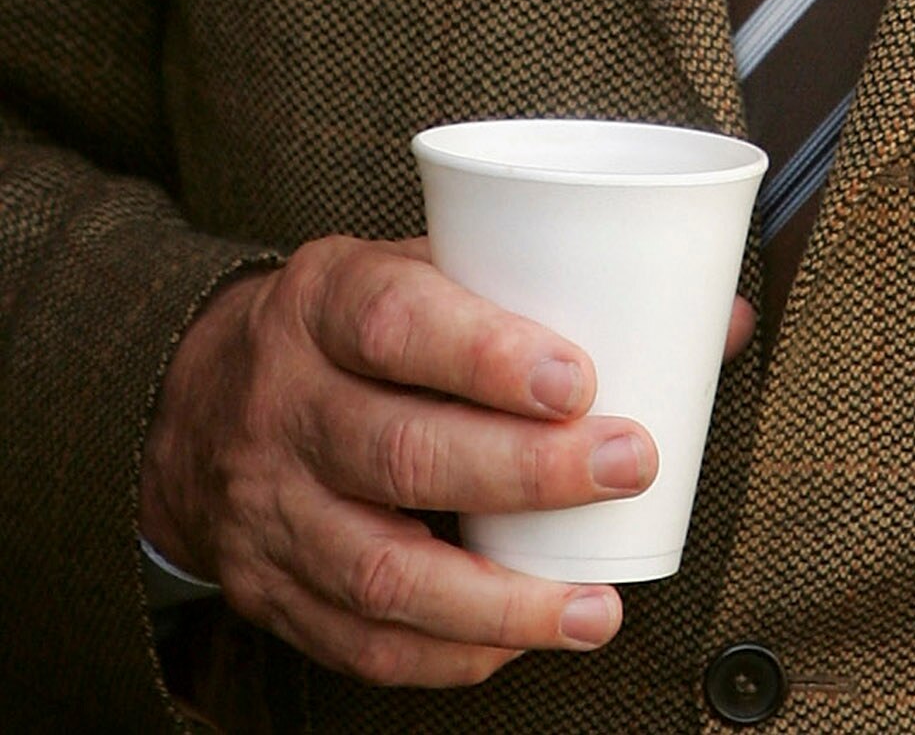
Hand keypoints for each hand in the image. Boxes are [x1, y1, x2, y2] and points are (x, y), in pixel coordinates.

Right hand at [139, 234, 755, 690]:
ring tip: (594, 608)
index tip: (579, 378)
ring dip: (498, 597)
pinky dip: (444, 653)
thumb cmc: (352, 326)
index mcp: (326, 302)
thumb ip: (547, 287)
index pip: (396, 323)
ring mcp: (271, 505)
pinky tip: (517, 643)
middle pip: (400, 451)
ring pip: (379, 566)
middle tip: (626, 465)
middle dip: (525, 472)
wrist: (193, 398)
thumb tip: (716, 318)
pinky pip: (358, 639)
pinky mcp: (270, 585)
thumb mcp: (417, 267)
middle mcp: (288, 404)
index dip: (486, 354)